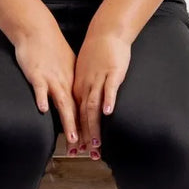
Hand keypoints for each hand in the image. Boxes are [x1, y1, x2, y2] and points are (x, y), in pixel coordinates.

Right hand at [14, 20, 81, 147]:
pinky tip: (43, 110)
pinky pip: (40, 88)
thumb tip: (74, 99)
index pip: (82, 109)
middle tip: (88, 149)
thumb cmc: (50, 49)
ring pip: (62, 103)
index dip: (88, 127)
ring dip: (68, 121)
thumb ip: (69, 83)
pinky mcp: (37, 74)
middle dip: (82, 131)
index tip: (93, 144)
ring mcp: (51, 79)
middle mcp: (65, 83)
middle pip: (75, 111)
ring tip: (72, 137)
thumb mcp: (65, 67)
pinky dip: (42, 98)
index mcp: (72, 82)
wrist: (38, 30)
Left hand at [72, 28, 130, 158]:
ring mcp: (99, 80)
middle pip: (83, 116)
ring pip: (93, 106)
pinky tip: (109, 113)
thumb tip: (87, 110)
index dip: (77, 134)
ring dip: (94, 126)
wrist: (106, 33)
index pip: (76, 116)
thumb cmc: (98, 55)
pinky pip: (109, 88)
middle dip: (85, 137)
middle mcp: (86, 87)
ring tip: (97, 143)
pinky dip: (108, 101)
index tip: (76, 151)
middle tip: (86, 155)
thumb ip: (86, 92)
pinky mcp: (112, 73)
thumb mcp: (86, 76)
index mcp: (79, 89)